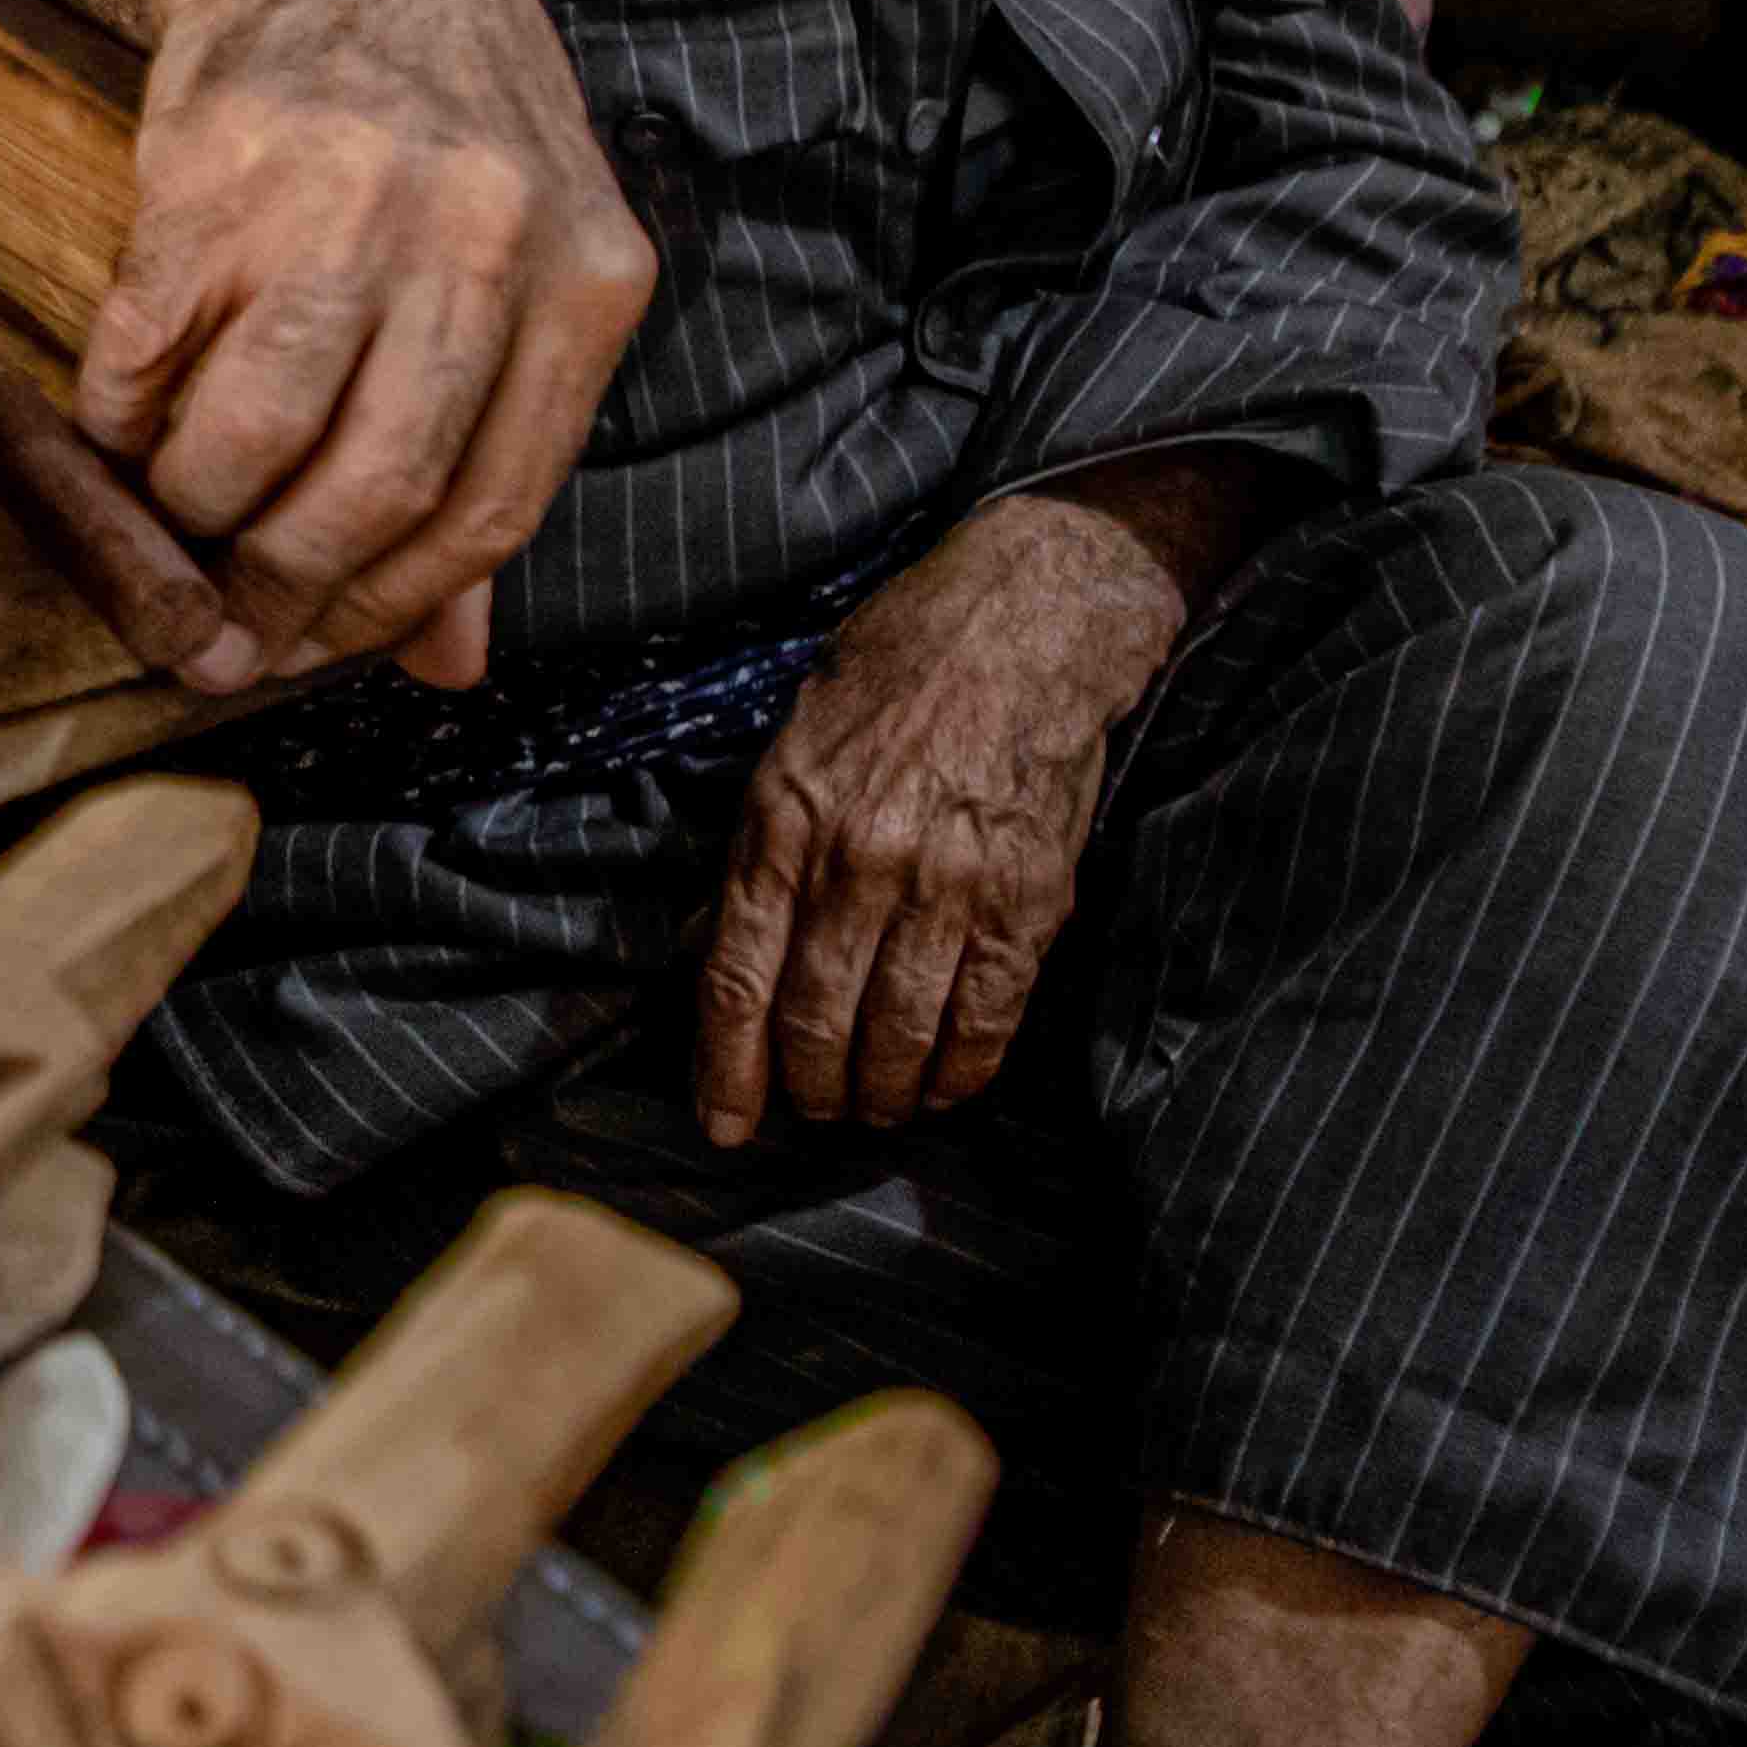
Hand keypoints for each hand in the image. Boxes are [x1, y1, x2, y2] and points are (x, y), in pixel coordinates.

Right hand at [0, 0, 658, 695]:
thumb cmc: (443, 134)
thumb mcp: (521, 280)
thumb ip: (490, 462)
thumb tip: (450, 667)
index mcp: (587, 279)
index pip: (490, 507)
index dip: (390, 609)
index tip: (313, 647)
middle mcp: (480, 236)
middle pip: (375, 486)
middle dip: (283, 586)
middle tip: (225, 626)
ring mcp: (346, 199)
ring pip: (256, 435)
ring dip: (195, 512)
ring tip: (174, 519)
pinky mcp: (215, 169)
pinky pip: (148, 353)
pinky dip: (118, 421)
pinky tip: (118, 426)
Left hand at [693, 490, 1184, 1144]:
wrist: (1024, 621)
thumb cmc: (896, 674)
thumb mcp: (793, 745)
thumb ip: (761, 850)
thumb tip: (720, 948)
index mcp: (782, 822)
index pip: (737, 979)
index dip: (727, 1070)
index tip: (725, 1125)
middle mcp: (857, 862)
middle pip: (814, 1021)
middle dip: (808, 1090)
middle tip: (815, 1111)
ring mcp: (945, 885)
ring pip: (898, 1035)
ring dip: (881, 1093)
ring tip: (876, 1108)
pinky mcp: (1026, 899)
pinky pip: (986, 1019)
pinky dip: (962, 1072)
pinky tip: (946, 1089)